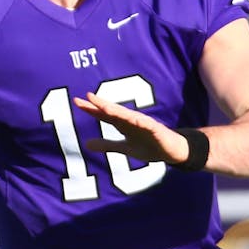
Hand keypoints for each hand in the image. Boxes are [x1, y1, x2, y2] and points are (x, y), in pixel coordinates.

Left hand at [73, 91, 190, 163]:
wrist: (171, 152)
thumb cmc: (149, 146)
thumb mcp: (124, 148)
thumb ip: (106, 145)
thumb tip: (86, 144)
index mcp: (123, 124)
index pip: (105, 115)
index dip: (91, 109)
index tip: (77, 101)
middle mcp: (131, 121)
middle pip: (114, 111)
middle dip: (101, 104)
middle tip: (87, 96)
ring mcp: (144, 124)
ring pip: (128, 116)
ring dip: (117, 111)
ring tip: (104, 106)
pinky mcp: (156, 129)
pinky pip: (147, 125)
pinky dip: (140, 122)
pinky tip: (133, 119)